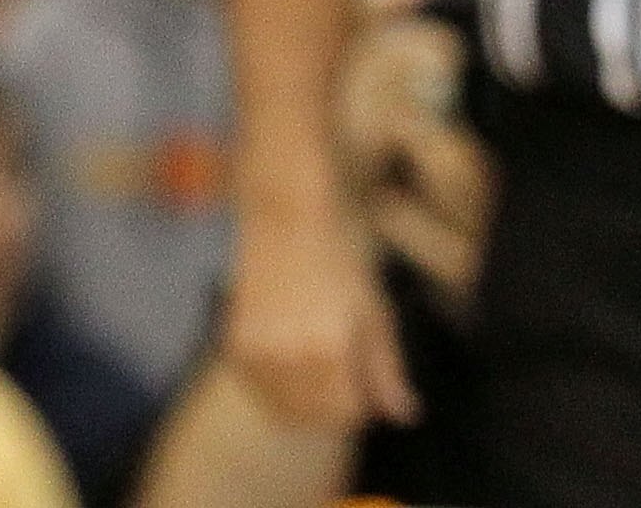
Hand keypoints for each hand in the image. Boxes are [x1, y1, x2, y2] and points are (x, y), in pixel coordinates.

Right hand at [222, 205, 415, 431]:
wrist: (287, 221)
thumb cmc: (341, 261)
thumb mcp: (376, 312)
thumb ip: (387, 370)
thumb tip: (405, 417)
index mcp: (330, 352)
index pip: (346, 415)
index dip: (363, 405)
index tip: (368, 384)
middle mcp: (288, 361)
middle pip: (313, 419)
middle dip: (334, 407)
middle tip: (347, 375)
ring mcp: (257, 358)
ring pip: (283, 412)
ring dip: (305, 403)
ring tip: (321, 363)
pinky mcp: (235, 351)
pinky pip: (260, 393)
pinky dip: (278, 389)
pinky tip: (293, 357)